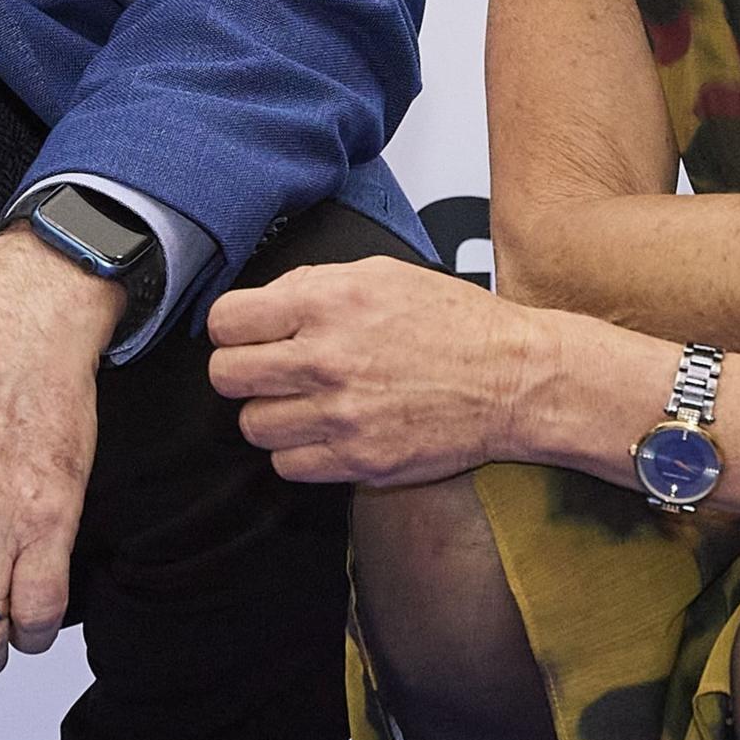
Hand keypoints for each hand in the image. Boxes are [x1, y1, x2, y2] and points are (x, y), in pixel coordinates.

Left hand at [207, 257, 537, 486]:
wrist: (514, 379)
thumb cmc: (454, 324)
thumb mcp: (378, 273)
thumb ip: (311, 285)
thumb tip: (262, 305)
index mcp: (326, 304)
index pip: (225, 322)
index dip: (232, 328)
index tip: (245, 333)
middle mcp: (326, 359)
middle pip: (228, 375)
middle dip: (242, 370)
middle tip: (269, 369)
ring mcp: (341, 415)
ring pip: (253, 425)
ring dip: (271, 414)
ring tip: (303, 401)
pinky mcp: (360, 460)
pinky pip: (288, 466)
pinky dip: (298, 452)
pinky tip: (324, 431)